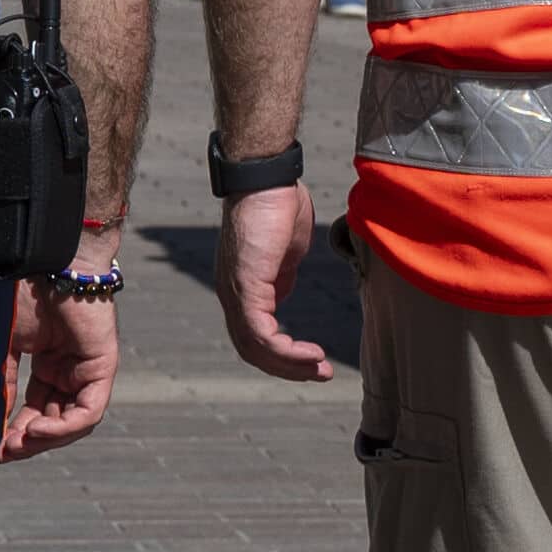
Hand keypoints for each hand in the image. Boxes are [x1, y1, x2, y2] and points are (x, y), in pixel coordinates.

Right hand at [0, 274, 118, 457]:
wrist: (43, 263)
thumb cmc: (24, 295)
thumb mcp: (7, 348)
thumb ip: (3, 383)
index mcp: (51, 366)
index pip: (38, 410)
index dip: (18, 432)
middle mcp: (73, 371)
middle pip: (57, 421)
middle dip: (31, 441)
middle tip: (4, 454)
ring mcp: (90, 370)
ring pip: (75, 422)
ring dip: (47, 438)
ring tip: (18, 444)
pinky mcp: (104, 367)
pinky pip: (90, 411)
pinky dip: (65, 426)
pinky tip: (37, 429)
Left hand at [222, 184, 337, 383]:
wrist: (266, 177)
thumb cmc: (276, 203)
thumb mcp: (284, 250)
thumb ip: (282, 274)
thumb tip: (283, 291)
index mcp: (241, 286)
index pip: (254, 334)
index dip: (283, 353)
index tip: (314, 359)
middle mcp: (231, 294)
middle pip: (252, 348)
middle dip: (288, 367)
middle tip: (320, 374)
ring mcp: (235, 291)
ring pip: (255, 347)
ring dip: (290, 364)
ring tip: (320, 369)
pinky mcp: (245, 285)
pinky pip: (261, 332)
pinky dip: (286, 351)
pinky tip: (312, 354)